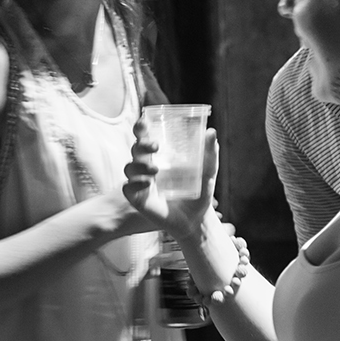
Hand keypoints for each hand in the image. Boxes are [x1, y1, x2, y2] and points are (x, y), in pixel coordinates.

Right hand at [122, 121, 218, 242]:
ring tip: (156, 169)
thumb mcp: (208, 172)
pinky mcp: (138, 199)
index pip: (145, 138)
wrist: (196, 220)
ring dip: (139, 164)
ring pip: (129, 167)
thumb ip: (210, 154)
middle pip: (135, 149)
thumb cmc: (199, 194)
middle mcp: (147, 167)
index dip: (140, 128)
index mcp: (160, 157)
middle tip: (156, 146)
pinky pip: (128, 188)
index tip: (143, 121)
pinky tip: (148, 183)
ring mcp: (141, 183)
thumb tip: (211, 132)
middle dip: (141, 144)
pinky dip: (135, 183)